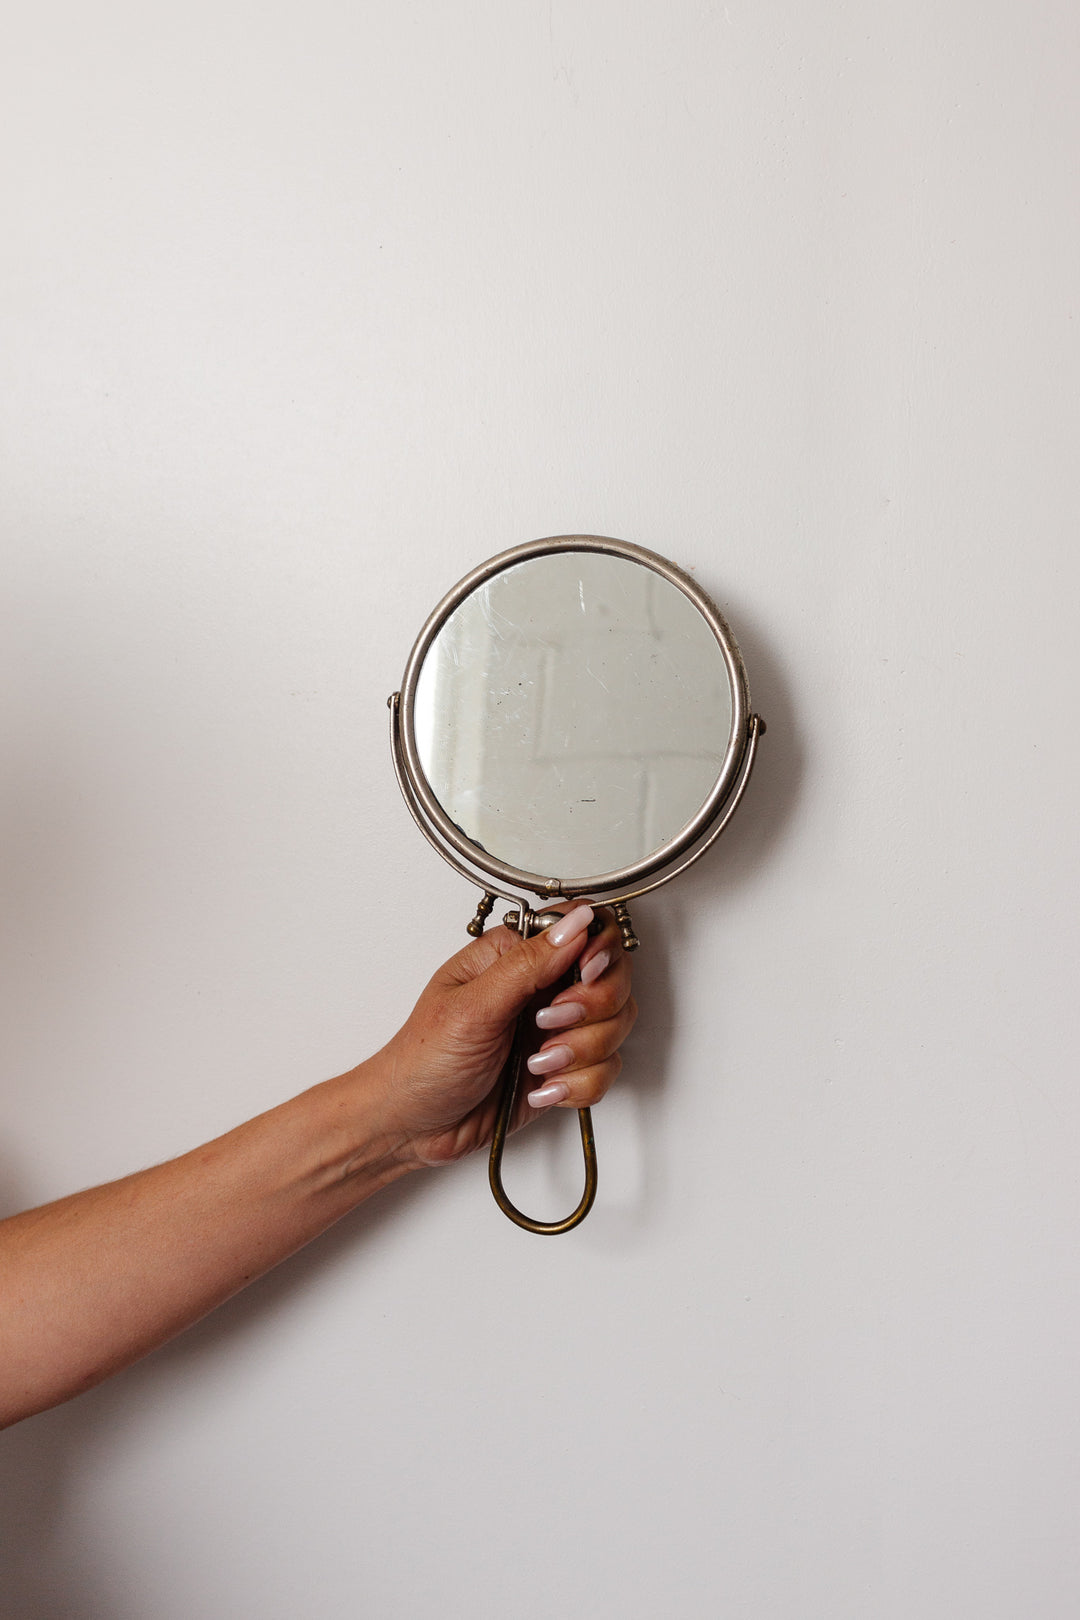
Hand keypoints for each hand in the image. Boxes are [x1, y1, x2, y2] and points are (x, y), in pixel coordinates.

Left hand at [373, 904, 636, 1167]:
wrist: (411, 1126)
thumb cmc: (423, 1061)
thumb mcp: (473, 1006)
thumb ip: (529, 964)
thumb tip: (576, 921)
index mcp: (514, 956)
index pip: (584, 929)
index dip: (598, 950)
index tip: (583, 976)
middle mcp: (541, 987)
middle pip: (612, 977)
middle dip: (590, 1009)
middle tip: (546, 1027)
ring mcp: (555, 1029)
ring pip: (615, 1026)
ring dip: (581, 1052)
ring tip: (537, 1066)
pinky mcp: (564, 1069)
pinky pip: (606, 1070)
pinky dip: (579, 1085)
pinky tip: (542, 1089)